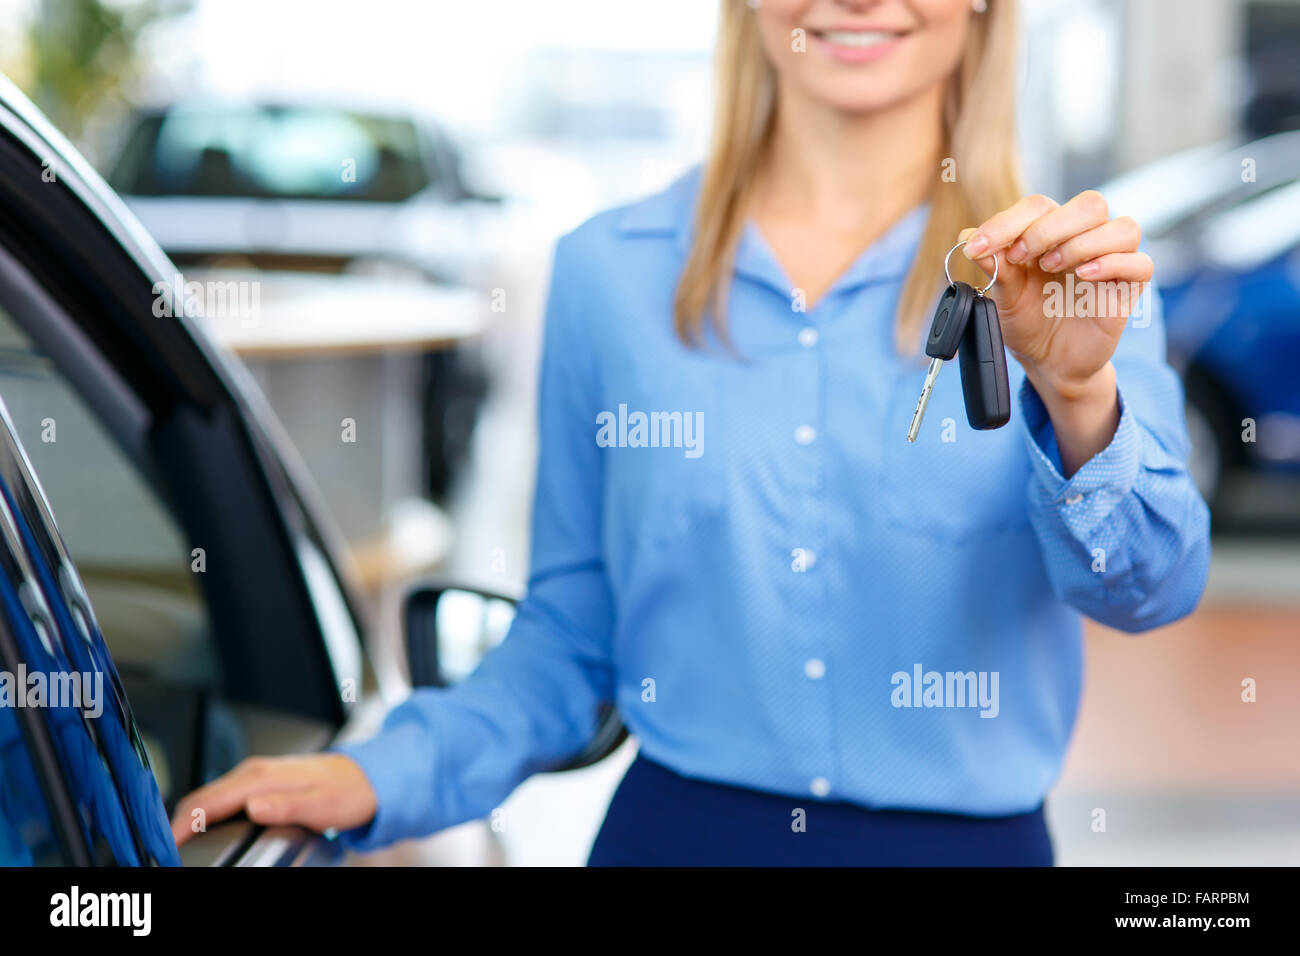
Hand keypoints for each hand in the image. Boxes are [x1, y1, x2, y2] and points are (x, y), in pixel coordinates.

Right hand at [170, 753, 377, 846]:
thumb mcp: (322, 806)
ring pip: (207, 798)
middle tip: (161, 851)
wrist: (365, 778)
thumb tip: (254, 806)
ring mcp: (254, 776)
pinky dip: (202, 814)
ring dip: (186, 819)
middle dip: (174, 823)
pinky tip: (198, 830)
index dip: (180, 825)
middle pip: (199, 799)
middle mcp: (253, 772)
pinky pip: (220, 798)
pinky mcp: (257, 782)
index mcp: (262, 777)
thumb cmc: (347, 792)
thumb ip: (286, 807)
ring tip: (172, 844)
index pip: (208, 802)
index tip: (165, 846)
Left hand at [958, 191, 1151, 473]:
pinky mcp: (1129, 287)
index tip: (979, 247)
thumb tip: (966, 237)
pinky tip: (1084, 276)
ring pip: (1122, 228)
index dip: (1008, 221)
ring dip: (1083, 242)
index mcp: (1051, 232)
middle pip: (1090, 204)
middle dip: (1050, 226)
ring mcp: (1112, 261)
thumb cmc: (1028, 322)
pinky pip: (1140, 264)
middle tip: (1021, 255)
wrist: (1049, 361)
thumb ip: (994, 266)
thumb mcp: (1003, 296)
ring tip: (1052, 266)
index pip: (1038, 206)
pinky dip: (1112, 264)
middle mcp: (1085, 239)